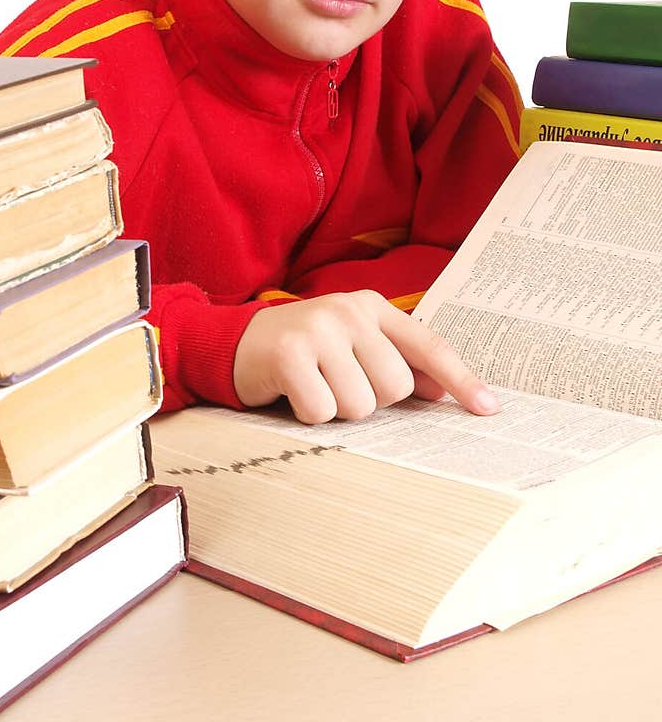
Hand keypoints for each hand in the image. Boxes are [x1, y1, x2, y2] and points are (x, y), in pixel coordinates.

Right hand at [232, 290, 499, 423]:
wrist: (232, 343)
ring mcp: (319, 329)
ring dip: (336, 410)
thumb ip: (395, 362)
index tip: (488, 409)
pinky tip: (292, 392)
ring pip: (360, 405)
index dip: (461, 380)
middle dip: (368, 400)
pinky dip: (308, 414)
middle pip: (394, 388)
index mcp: (372, 307)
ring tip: (313, 386)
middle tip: (336, 383)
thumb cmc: (302, 351)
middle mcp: (349, 311)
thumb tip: (442, 391)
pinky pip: (323, 411)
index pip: (429, 346)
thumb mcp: (351, 347)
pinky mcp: (289, 354)